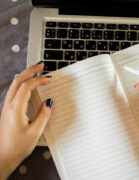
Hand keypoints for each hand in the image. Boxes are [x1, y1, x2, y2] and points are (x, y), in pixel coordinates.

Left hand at [0, 62, 52, 179]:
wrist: (2, 158)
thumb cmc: (16, 147)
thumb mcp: (34, 132)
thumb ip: (43, 115)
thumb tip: (49, 102)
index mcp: (15, 109)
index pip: (26, 87)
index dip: (38, 79)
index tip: (48, 78)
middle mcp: (8, 106)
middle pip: (17, 81)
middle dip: (29, 71)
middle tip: (40, 65)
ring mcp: (6, 108)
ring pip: (14, 85)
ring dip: (25, 76)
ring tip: (35, 72)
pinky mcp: (7, 112)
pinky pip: (13, 92)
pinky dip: (22, 84)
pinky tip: (27, 87)